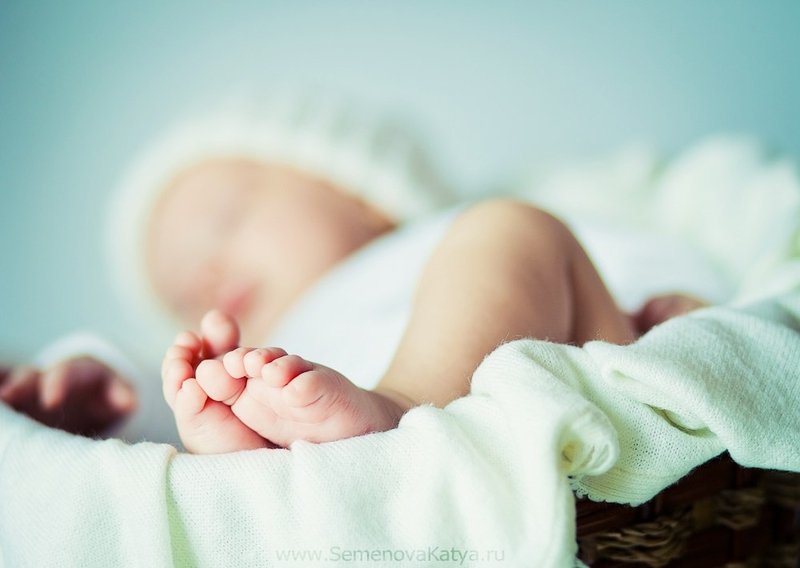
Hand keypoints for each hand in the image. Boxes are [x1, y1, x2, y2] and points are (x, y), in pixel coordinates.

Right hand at [0, 356, 136, 435]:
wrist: (91, 396)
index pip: (66, 372)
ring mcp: (26, 388)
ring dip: (4, 385)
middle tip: (5, 397)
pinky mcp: (17, 402)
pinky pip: (4, 387)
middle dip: (20, 385)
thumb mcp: (117, 393)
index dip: (59, 384)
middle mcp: (46, 376)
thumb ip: (121, 395)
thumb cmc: (105, 393)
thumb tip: (130, 403)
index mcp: (76, 372)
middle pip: (30, 375)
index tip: (52, 400)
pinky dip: (0, 386)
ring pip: (11, 381)